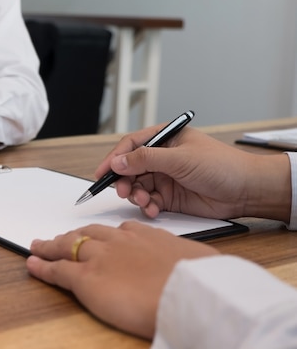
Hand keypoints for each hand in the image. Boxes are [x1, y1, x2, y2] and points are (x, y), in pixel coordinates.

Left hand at [26, 221, 218, 338]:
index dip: (105, 235)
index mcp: (146, 236)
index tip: (100, 237)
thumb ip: (190, 262)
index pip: (119, 230)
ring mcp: (100, 258)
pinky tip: (32, 263)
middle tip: (61, 238)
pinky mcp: (86, 278)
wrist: (191, 296)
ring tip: (40, 246)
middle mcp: (119, 242)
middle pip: (88, 234)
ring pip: (68, 246)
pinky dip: (42, 266)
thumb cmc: (202, 282)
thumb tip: (202, 270)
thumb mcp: (201, 263)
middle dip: (72, 235)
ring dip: (51, 246)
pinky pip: (57, 269)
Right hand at [95, 125, 290, 221]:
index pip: (131, 145)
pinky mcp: (170, 197)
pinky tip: (154, 209)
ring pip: (138, 186)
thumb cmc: (221, 165)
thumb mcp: (179, 158)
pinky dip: (147, 207)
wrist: (247, 191)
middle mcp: (162, 157)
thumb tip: (118, 162)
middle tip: (124, 191)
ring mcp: (165, 178)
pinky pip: (149, 201)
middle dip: (125, 181)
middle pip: (131, 168)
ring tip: (144, 201)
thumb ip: (146, 159)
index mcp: (164, 139)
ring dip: (136, 195)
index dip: (114, 158)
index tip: (102, 173)